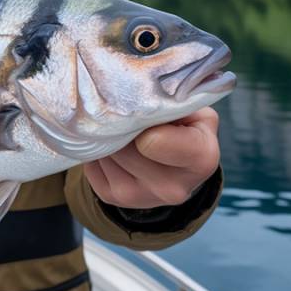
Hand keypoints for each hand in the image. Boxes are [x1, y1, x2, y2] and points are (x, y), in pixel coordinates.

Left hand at [83, 107, 220, 209]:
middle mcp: (172, 188)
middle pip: (124, 146)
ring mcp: (141, 198)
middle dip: (122, 125)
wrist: (178, 167)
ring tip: (122, 128)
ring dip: (107, 136)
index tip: (143, 111)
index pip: (154, 140)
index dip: (142, 121)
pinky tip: (114, 145)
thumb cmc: (187, 128)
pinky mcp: (114, 199)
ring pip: (105, 153)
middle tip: (127, 114)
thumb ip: (173, 100)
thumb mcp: (194, 109)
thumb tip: (134, 91)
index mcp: (200, 159)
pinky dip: (97, 151)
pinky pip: (91, 166)